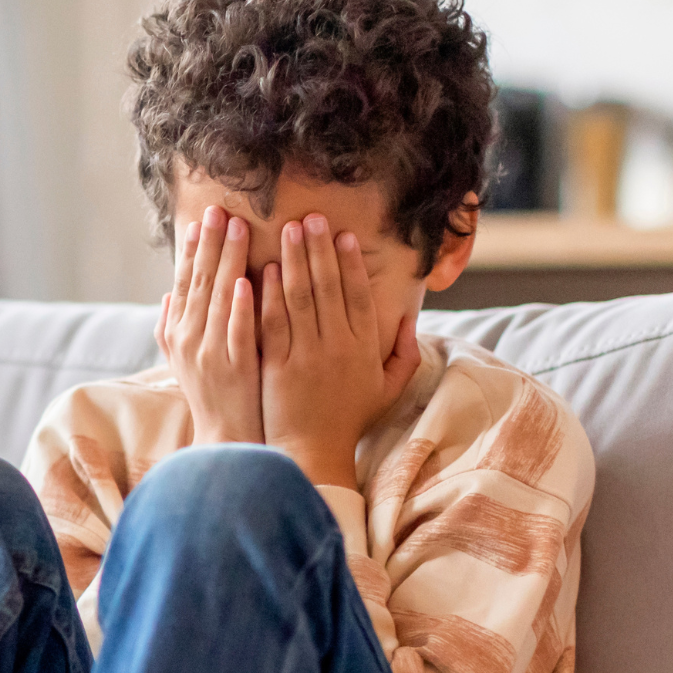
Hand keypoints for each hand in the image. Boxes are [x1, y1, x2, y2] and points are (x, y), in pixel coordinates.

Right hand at [157, 205, 262, 444]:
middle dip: (209, 243)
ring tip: (237, 228)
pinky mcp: (234, 369)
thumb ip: (171, 328)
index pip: (184, 282)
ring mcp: (211, 354)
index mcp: (178, 334)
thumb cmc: (212, 397)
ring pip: (218, 299)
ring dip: (226, 261)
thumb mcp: (183, 362)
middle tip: (219, 209)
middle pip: (199, 282)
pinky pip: (236, 331)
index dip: (192, 249)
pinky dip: (239, 306)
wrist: (226, 440)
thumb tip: (165, 295)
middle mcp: (189, 340)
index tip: (200, 219)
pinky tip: (245, 280)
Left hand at [258, 213, 420, 488]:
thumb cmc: (350, 421)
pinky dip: (269, 295)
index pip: (357, 295)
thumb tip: (409, 320)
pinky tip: (264, 270)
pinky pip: (273, 323)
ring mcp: (306, 356)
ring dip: (294, 260)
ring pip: (300, 298)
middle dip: (319, 248)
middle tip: (310, 217)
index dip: (350, 262)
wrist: (312, 454)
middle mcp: (337, 348)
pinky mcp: (277, 366)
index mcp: (364, 349)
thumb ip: (404, 354)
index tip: (343, 234)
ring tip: (286, 230)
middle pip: (328, 287)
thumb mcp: (388, 390)